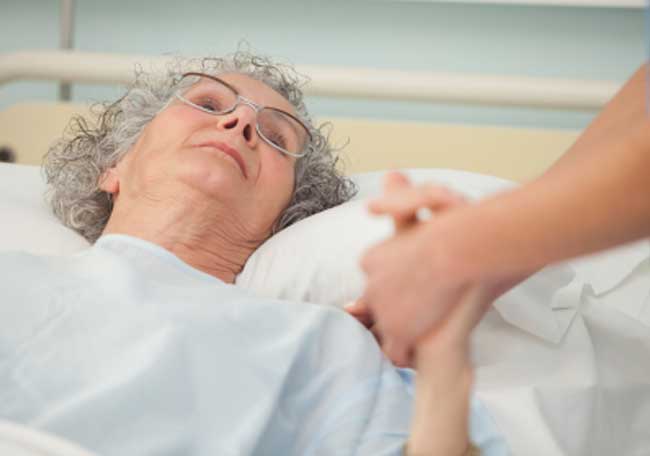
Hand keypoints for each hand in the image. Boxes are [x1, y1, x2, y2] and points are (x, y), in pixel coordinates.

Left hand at [354, 172, 471, 365]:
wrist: (465, 248)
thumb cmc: (452, 223)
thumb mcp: (421, 200)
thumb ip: (397, 202)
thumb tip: (371, 207)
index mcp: (372, 258)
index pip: (377, 282)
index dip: (397, 287)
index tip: (417, 286)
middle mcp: (370, 283)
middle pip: (379, 305)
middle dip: (398, 309)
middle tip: (426, 308)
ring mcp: (382, 309)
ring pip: (387, 328)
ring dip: (404, 331)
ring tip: (427, 329)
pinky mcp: (398, 331)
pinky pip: (394, 352)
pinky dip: (407, 353)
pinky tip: (424, 348)